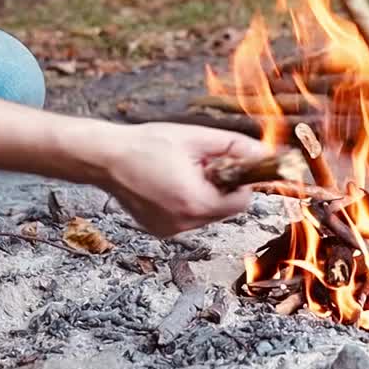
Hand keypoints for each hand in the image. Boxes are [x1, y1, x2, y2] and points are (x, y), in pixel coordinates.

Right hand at [95, 122, 268, 236]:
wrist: (105, 158)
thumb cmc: (145, 145)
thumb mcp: (197, 138)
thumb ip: (234, 146)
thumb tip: (264, 153)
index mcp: (196, 202)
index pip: (242, 202)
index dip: (239, 181)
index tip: (227, 164)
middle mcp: (184, 223)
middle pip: (225, 209)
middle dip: (220, 187)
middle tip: (200, 164)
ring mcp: (169, 230)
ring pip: (206, 214)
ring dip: (204, 194)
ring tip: (181, 172)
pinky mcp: (159, 229)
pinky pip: (187, 218)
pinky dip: (185, 202)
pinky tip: (168, 183)